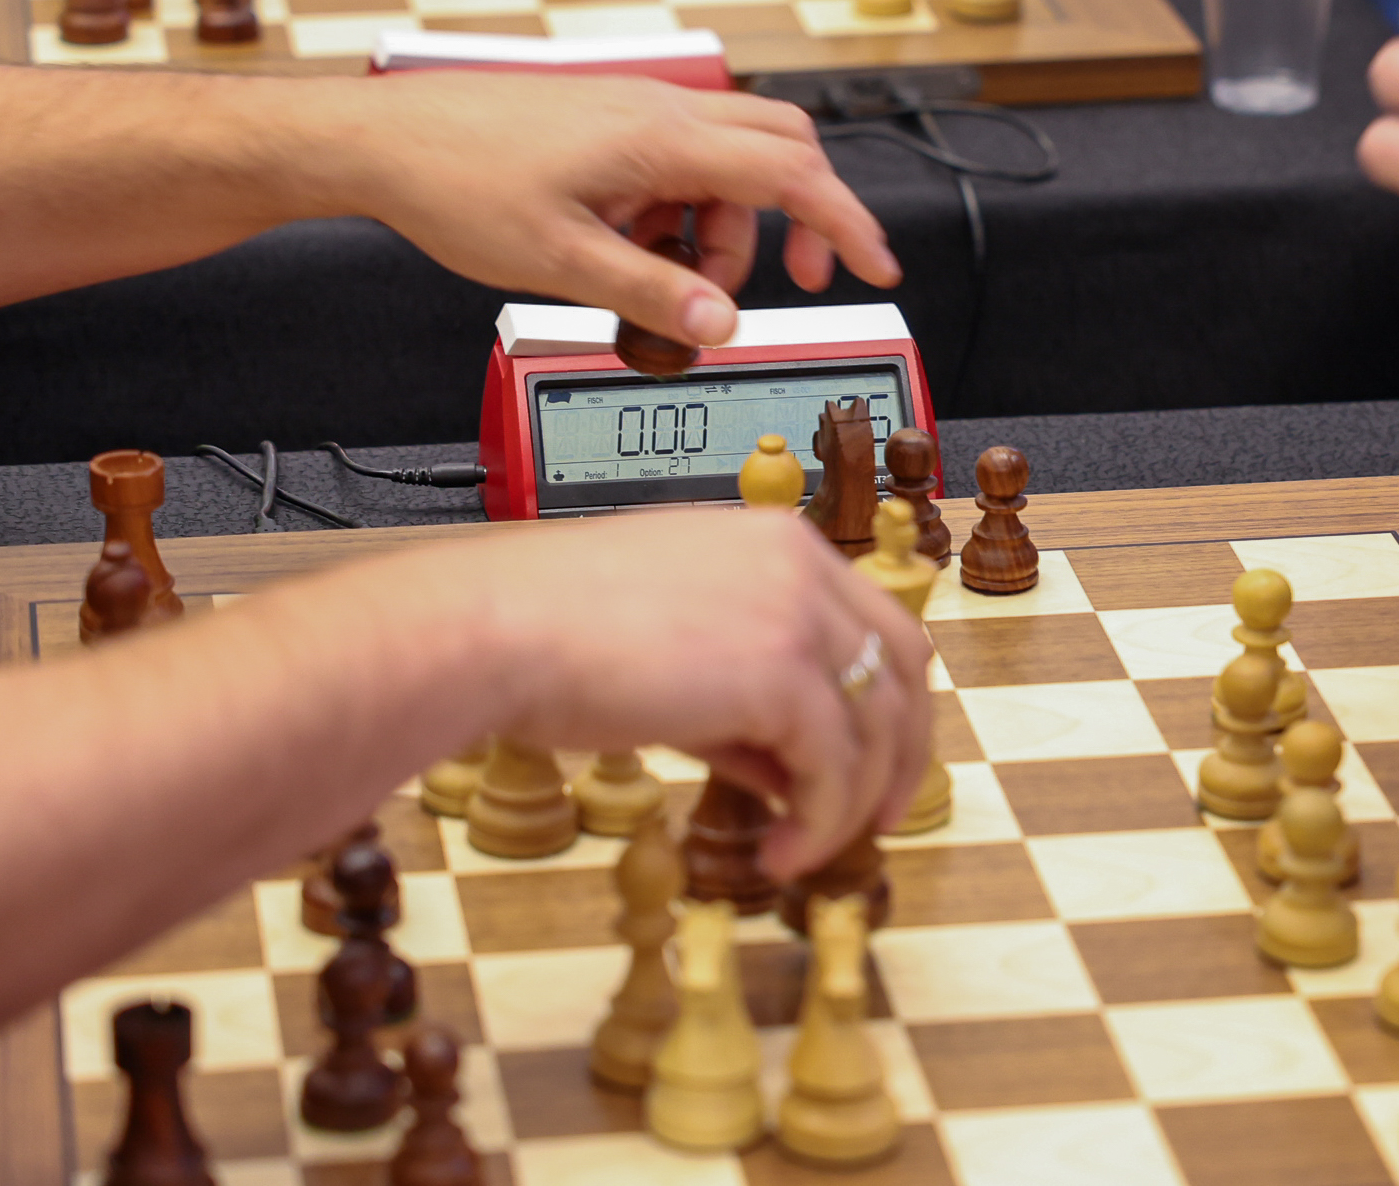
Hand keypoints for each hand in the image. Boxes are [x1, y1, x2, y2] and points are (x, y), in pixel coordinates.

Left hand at [323, 72, 902, 347]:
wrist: (385, 141)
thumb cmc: (457, 185)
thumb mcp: (563, 262)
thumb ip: (653, 294)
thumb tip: (725, 324)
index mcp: (661, 140)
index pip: (790, 173)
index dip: (844, 222)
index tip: (876, 263)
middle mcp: (658, 113)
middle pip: (780, 148)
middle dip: (802, 217)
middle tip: (795, 280)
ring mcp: (632, 112)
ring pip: (729, 158)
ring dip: (728, 225)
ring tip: (678, 281)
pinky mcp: (606, 123)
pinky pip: (678, 162)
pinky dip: (684, 210)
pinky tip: (635, 249)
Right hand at [428, 510, 932, 877]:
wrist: (494, 631)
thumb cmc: (550, 635)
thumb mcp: (675, 654)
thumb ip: (747, 703)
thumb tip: (792, 775)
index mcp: (776, 544)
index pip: (876, 623)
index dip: (888, 702)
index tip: (872, 763)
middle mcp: (800, 566)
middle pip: (904, 667)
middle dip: (899, 752)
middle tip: (877, 817)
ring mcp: (797, 614)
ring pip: (876, 726)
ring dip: (851, 804)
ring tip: (801, 850)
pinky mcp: (781, 673)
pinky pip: (835, 767)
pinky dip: (820, 822)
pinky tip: (780, 853)